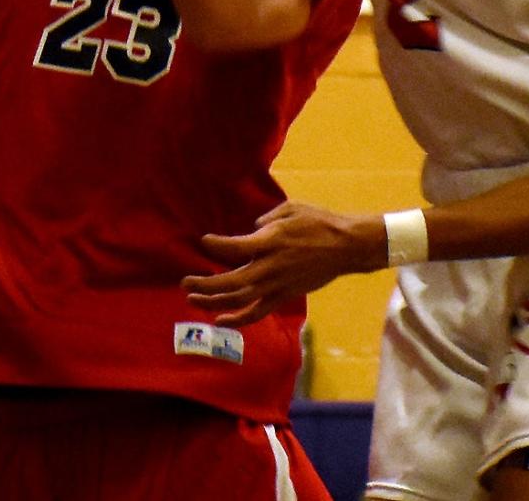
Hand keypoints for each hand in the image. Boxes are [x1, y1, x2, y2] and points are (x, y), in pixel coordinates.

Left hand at [182, 201, 385, 324]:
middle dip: (204, 284)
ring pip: (239, 301)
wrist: (345, 247)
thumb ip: (266, 219)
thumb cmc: (318, 222)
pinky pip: (257, 312)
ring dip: (213, 302)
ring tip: (192, 299)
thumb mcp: (290, 209)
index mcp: (270, 242)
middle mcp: (270, 267)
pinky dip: (237, 319)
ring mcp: (277, 286)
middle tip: (184, 282)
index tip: (204, 241)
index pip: (234, 248)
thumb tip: (252, 231)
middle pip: (230, 282)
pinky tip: (220, 319)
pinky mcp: (284, 296)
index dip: (215, 246)